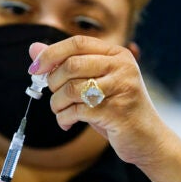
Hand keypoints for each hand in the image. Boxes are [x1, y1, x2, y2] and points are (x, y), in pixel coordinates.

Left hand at [28, 36, 168, 165]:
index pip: (77, 43)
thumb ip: (65, 64)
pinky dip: (64, 118)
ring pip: (71, 89)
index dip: (50, 54)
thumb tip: (34, 48)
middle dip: (53, 82)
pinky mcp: (116, 112)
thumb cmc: (116, 108)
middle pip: (71, 65)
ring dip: (57, 103)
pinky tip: (67, 123)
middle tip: (55, 96)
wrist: (147, 138)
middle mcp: (122, 67)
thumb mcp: (92, 82)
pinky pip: (76, 111)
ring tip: (61, 111)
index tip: (34, 69)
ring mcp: (121, 88)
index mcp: (116, 54)